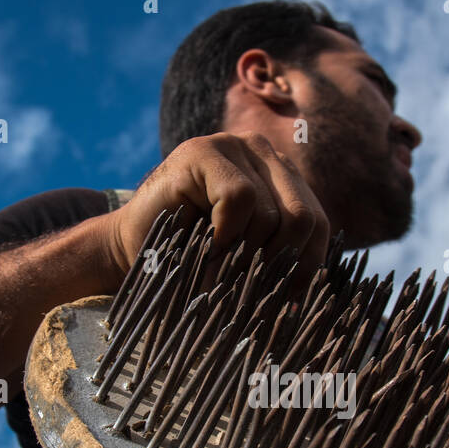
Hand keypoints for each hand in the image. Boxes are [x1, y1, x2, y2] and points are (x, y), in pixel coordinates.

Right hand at [103, 132, 331, 287]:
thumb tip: (314, 294)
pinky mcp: (202, 151)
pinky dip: (225, 234)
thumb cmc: (192, 259)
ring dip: (244, 255)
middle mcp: (263, 154)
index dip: (307, 265)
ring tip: (221, 269)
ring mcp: (233, 146)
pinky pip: (239, 199)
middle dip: (277, 263)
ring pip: (270, 213)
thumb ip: (281, 258)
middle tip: (250, 288)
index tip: (289, 301)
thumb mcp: (248, 259)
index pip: (317, 222)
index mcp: (282, 179)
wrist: (131, 249)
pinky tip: (209, 245)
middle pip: (302, 217)